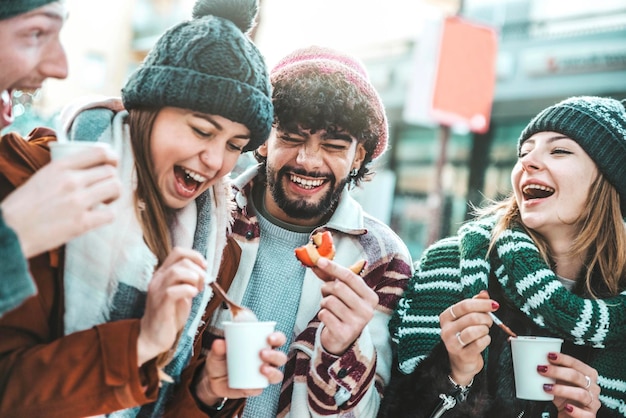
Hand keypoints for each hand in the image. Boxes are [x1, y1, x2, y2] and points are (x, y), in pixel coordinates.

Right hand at [1, 147, 120, 257]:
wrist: (9, 231)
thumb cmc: (22, 207)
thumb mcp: (41, 177)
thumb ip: (64, 171)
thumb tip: (88, 168)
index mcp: (59, 166)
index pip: (98, 152)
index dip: (112, 157)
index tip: (112, 164)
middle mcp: (71, 180)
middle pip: (110, 171)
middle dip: (112, 179)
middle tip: (105, 189)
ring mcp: (77, 201)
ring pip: (115, 188)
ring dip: (114, 195)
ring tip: (105, 201)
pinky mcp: (81, 223)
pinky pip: (110, 214)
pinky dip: (108, 215)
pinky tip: (99, 216)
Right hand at [137, 247, 206, 365]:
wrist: (153, 337)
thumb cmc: (169, 314)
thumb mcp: (181, 293)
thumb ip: (188, 281)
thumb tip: (204, 272)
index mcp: (163, 273)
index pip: (178, 252)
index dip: (195, 255)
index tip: (205, 267)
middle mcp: (158, 279)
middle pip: (181, 261)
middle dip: (198, 270)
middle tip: (202, 284)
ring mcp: (157, 291)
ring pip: (176, 272)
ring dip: (194, 279)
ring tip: (197, 290)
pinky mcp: (160, 305)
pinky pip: (174, 291)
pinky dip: (188, 290)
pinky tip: (192, 296)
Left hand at [194, 331, 286, 405]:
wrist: (213, 379)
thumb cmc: (221, 359)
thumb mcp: (218, 352)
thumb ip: (218, 347)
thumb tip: (219, 343)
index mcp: (263, 345)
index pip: (278, 340)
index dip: (278, 338)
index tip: (269, 338)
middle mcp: (267, 361)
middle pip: (280, 358)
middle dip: (275, 355)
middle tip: (262, 353)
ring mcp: (263, 376)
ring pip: (277, 375)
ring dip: (273, 372)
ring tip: (262, 369)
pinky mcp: (255, 389)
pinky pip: (260, 389)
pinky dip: (257, 388)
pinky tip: (251, 386)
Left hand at [313, 257, 378, 355]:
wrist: (343, 338)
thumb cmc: (343, 309)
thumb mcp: (342, 291)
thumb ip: (331, 276)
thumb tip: (316, 262)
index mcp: (371, 297)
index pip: (351, 277)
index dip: (334, 267)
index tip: (319, 261)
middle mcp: (367, 311)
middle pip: (339, 288)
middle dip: (327, 288)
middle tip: (326, 293)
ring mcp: (357, 324)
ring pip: (330, 301)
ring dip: (324, 302)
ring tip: (329, 307)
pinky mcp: (344, 334)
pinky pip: (324, 314)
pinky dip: (322, 314)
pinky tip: (328, 319)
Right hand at [439, 290, 495, 384]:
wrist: (461, 361)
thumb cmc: (465, 336)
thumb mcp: (467, 318)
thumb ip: (474, 304)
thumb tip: (483, 293)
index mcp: (446, 317)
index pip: (465, 305)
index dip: (482, 304)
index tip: (494, 304)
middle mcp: (446, 329)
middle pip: (472, 317)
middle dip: (486, 318)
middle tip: (489, 321)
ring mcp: (452, 343)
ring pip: (475, 330)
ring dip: (485, 329)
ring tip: (484, 331)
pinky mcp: (462, 355)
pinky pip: (480, 343)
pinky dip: (486, 340)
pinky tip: (484, 340)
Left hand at [538, 352, 599, 416]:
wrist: (569, 416)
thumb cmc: (565, 397)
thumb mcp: (559, 383)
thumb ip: (553, 373)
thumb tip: (538, 362)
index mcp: (587, 375)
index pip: (577, 364)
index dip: (563, 359)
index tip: (549, 355)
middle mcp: (592, 387)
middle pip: (577, 376)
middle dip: (558, 371)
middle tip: (542, 369)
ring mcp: (592, 402)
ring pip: (581, 394)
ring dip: (562, 389)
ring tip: (546, 387)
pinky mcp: (590, 415)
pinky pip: (585, 413)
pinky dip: (575, 410)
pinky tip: (566, 407)